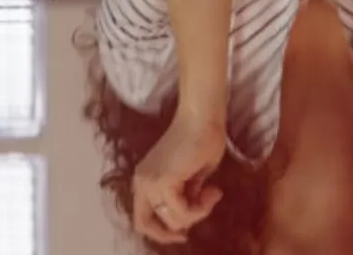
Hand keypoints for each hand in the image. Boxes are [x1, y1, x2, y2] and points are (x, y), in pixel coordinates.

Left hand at [131, 108, 227, 243]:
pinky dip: (202, 207)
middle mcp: (141, 182)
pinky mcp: (163, 180)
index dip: (161, 232)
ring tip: (212, 193)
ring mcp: (149, 181)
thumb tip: (187, 221)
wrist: (203, 118)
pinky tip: (212, 189)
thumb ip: (183, 198)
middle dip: (175, 229)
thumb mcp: (190, 180)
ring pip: (172, 221)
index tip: (185, 233)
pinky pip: (182, 211)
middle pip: (146, 226)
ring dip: (198, 213)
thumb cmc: (200, 141)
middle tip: (200, 213)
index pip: (141, 219)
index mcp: (144, 180)